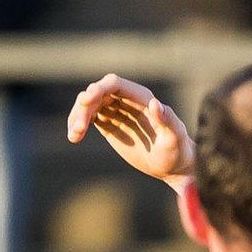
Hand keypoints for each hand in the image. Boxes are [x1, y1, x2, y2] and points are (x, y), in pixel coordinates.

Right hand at [67, 75, 194, 189]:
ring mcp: (117, 112)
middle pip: (98, 93)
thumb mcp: (174, 138)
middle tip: (79, 128)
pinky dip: (79, 125)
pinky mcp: (110, 125)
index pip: (114, 84)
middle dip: (84, 106)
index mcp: (141, 98)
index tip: (86, 101)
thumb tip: (155, 103)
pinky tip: (74, 137)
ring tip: (74, 136)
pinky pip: (90, 118)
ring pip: (90, 105)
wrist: (173, 166)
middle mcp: (127, 101)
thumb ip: (167, 120)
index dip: (99, 89)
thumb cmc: (177, 151)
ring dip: (78, 116)